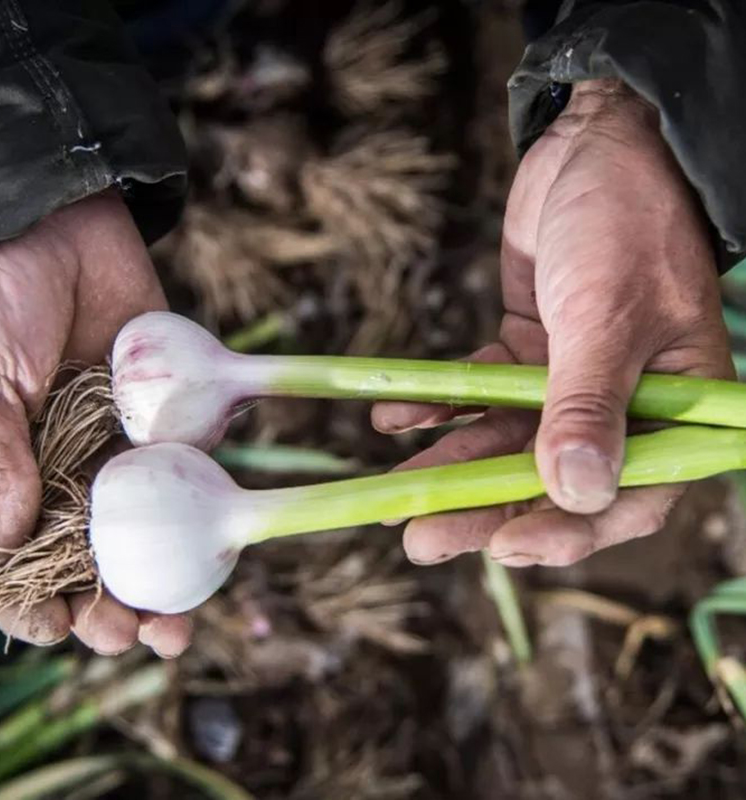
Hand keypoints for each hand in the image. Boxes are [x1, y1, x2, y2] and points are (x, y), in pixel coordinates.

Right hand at [0, 192, 191, 655]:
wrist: (52, 223)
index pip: (9, 559)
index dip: (30, 602)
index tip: (58, 627)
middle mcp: (55, 470)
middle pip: (81, 561)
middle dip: (102, 608)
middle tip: (128, 638)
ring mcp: (110, 447)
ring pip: (138, 533)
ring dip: (156, 584)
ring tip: (173, 629)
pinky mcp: (159, 416)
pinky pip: (182, 473)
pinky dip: (195, 513)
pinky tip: (209, 549)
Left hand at [373, 80, 732, 567]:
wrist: (593, 148)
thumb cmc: (626, 222)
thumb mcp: (608, 315)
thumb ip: (588, 404)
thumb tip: (576, 493)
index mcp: (672, 409)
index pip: (628, 496)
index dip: (567, 532)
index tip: (504, 548)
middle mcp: (620, 404)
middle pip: (549, 478)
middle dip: (484, 510)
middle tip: (421, 539)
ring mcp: (567, 380)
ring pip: (505, 441)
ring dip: (449, 466)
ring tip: (392, 496)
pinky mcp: (524, 352)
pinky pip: (477, 393)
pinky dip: (438, 406)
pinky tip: (394, 419)